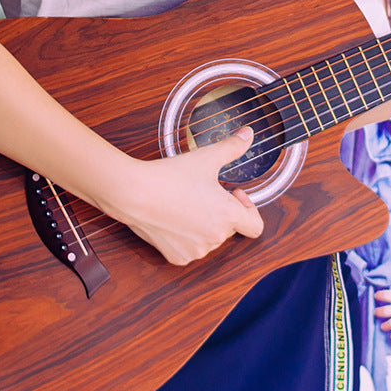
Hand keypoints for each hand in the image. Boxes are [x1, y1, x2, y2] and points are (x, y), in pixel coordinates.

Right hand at [98, 127, 264, 265]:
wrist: (134, 192)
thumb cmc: (170, 176)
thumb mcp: (207, 158)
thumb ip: (232, 147)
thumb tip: (248, 134)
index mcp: (228, 216)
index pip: (256, 226)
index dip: (249, 208)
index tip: (232, 193)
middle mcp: (215, 238)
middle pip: (230, 228)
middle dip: (222, 211)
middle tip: (204, 192)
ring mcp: (196, 251)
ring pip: (210, 238)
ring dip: (205, 224)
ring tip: (187, 203)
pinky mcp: (177, 257)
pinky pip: (191, 248)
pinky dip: (187, 236)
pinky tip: (174, 217)